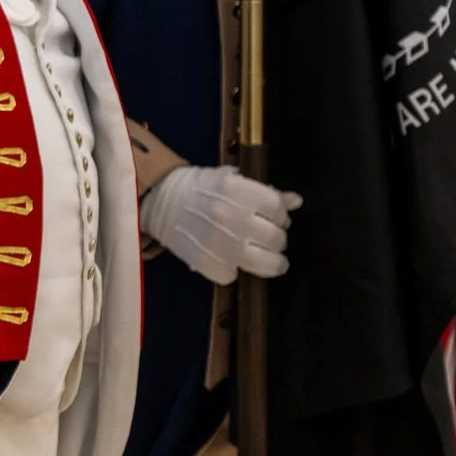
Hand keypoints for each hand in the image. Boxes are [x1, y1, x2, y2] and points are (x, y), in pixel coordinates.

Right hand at [140, 164, 298, 284]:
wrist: (159, 201)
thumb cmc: (199, 188)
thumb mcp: (231, 180)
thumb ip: (265, 192)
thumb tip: (296, 201)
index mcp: (238, 192)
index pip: (278, 208)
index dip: (280, 215)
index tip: (275, 218)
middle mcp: (233, 218)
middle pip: (276, 238)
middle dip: (276, 239)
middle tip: (268, 237)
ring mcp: (221, 244)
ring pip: (265, 263)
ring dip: (272, 263)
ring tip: (269, 259)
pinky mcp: (207, 264)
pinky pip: (234, 275)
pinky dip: (234, 270)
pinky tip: (229, 259)